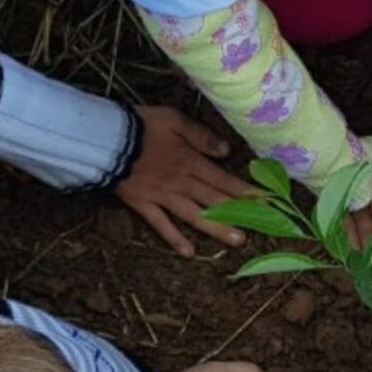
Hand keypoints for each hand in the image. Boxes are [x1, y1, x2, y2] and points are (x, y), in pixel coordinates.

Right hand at [118, 106, 253, 256]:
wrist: (104, 138)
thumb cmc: (139, 124)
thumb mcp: (173, 119)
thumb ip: (200, 135)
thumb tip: (226, 151)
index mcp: (189, 161)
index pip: (223, 179)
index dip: (245, 190)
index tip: (266, 201)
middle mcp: (180, 182)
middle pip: (214, 199)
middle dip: (239, 212)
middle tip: (262, 227)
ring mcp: (161, 195)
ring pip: (194, 215)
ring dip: (216, 228)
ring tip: (237, 241)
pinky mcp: (142, 204)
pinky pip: (160, 224)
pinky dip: (174, 238)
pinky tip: (188, 252)